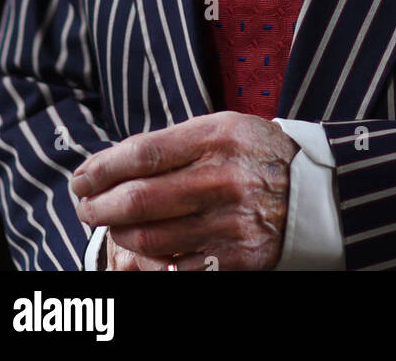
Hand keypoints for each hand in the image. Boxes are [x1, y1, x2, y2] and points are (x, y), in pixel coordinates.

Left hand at [73, 112, 298, 270]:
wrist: (313, 191)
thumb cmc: (255, 154)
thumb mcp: (223, 128)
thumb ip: (173, 142)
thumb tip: (113, 164)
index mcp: (217, 137)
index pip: (143, 154)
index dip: (103, 168)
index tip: (81, 177)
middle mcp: (222, 178)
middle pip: (139, 199)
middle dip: (99, 206)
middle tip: (84, 206)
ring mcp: (228, 221)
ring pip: (149, 238)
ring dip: (117, 235)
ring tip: (110, 227)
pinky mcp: (235, 257)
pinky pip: (174, 266)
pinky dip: (149, 261)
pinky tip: (139, 250)